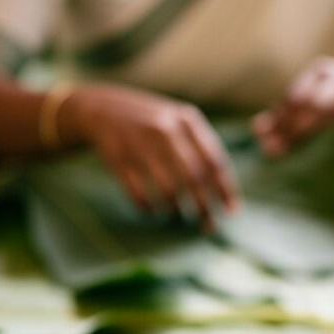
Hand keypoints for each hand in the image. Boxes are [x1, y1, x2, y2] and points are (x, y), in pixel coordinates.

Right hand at [65, 83, 238, 229]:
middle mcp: (166, 129)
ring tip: (177, 215)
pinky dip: (148, 207)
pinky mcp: (118, 157)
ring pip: (167, 188)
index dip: (225, 189)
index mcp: (187, 120)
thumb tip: (228, 200)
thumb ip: (203, 151)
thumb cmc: (152, 125)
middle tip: (207, 225)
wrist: (102, 108)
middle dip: (203, 207)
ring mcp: (140, 143)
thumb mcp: (179, 124)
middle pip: (194, 177)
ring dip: (176, 209)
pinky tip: (151, 210)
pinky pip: (139, 193)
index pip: (214, 160)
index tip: (230, 212)